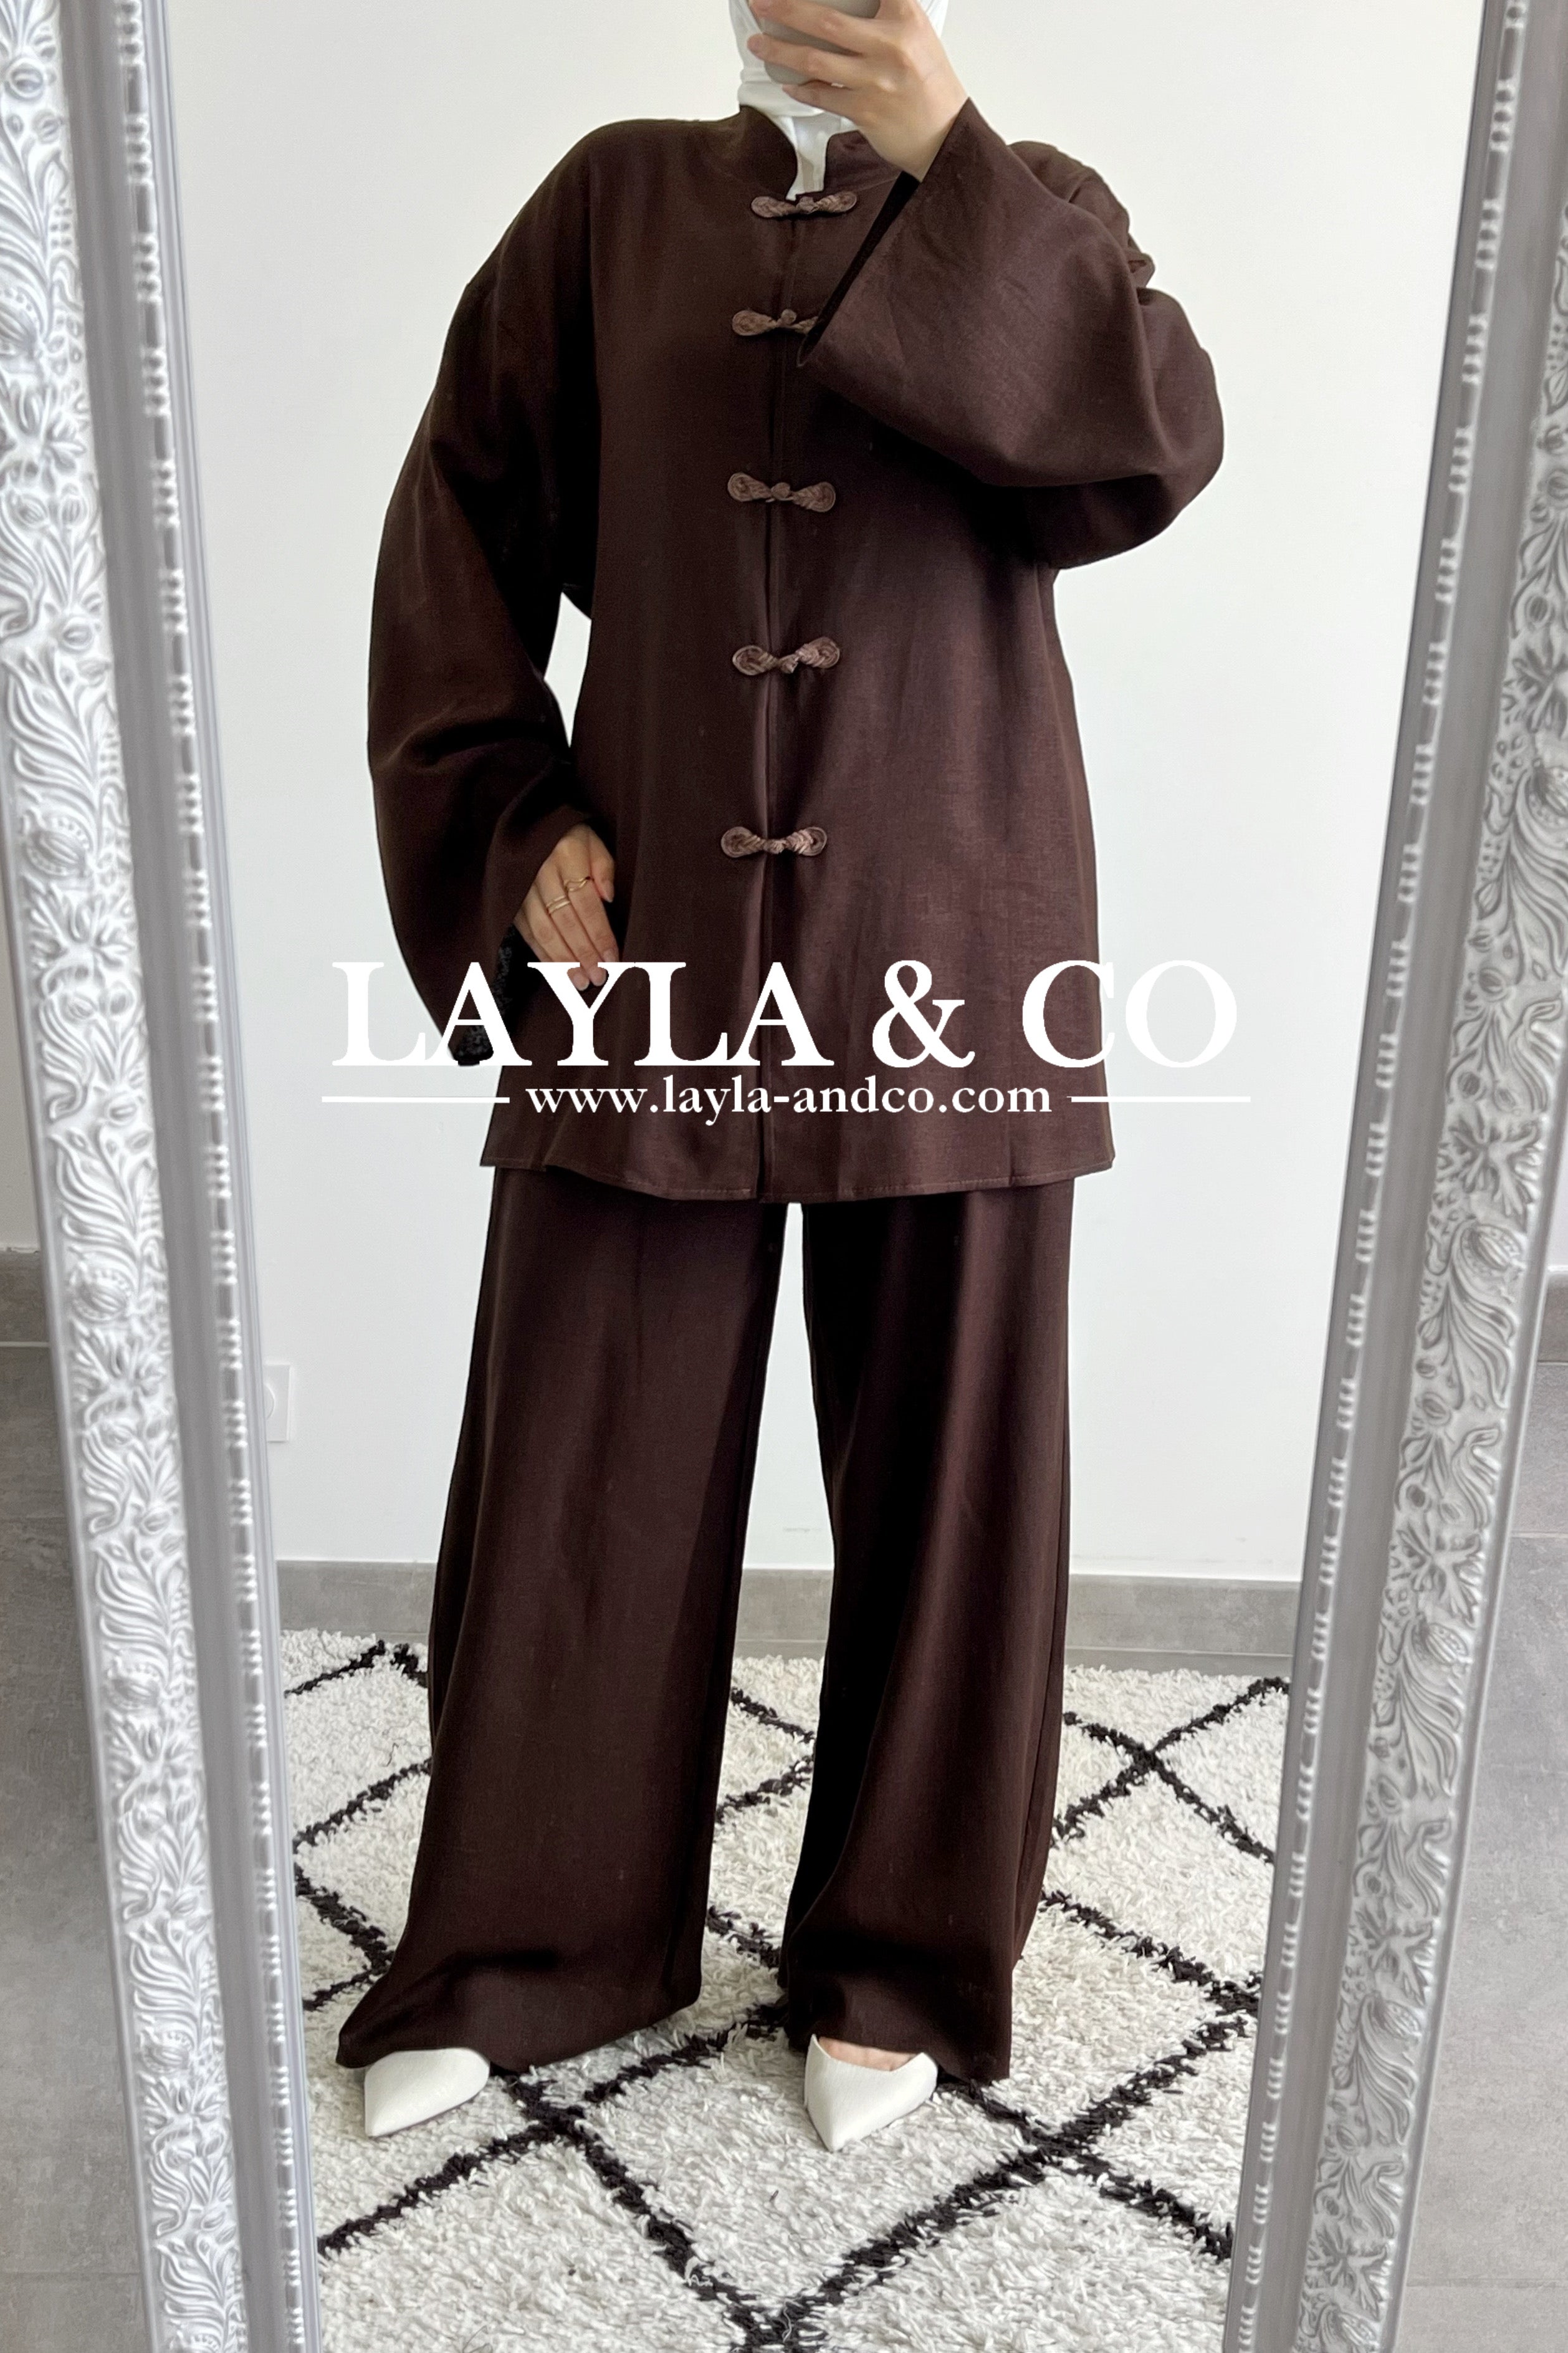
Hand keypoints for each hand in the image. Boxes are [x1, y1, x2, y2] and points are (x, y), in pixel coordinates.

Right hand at [517, 822, 615, 989]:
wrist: (532, 825)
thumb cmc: (572, 838)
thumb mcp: (594, 842)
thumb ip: (604, 868)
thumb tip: (609, 899)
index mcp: (565, 853)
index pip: (586, 902)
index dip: (599, 932)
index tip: (612, 957)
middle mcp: (540, 871)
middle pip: (564, 920)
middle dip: (583, 952)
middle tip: (598, 976)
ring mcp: (521, 887)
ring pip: (543, 930)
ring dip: (563, 960)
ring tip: (580, 981)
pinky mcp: (510, 900)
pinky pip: (527, 933)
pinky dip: (543, 954)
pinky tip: (559, 971)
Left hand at [749, 0, 965, 179]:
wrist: (946, 135)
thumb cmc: (928, 84)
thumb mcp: (916, 34)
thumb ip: (885, 14)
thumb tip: (836, 8)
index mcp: (906, 17)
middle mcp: (892, 46)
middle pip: (827, 21)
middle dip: (786, 9)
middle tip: (760, 3)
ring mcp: (877, 81)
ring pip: (816, 61)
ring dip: (780, 50)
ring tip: (759, 43)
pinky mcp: (866, 112)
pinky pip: (823, 95)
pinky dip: (801, 87)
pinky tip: (788, 80)